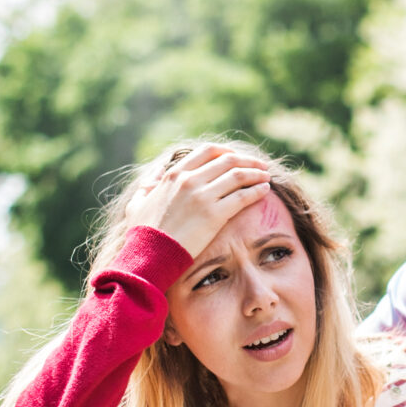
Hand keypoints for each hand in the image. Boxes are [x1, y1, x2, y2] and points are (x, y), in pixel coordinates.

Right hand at [124, 146, 271, 258]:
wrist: (149, 255)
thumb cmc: (142, 233)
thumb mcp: (138, 203)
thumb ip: (148, 185)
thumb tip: (156, 174)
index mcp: (174, 174)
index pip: (208, 151)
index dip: (227, 152)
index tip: (237, 157)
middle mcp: (190, 180)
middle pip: (228, 160)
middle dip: (247, 161)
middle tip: (260, 165)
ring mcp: (203, 196)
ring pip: (239, 175)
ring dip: (256, 173)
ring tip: (266, 176)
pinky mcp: (214, 215)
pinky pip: (243, 196)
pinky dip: (257, 190)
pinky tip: (264, 190)